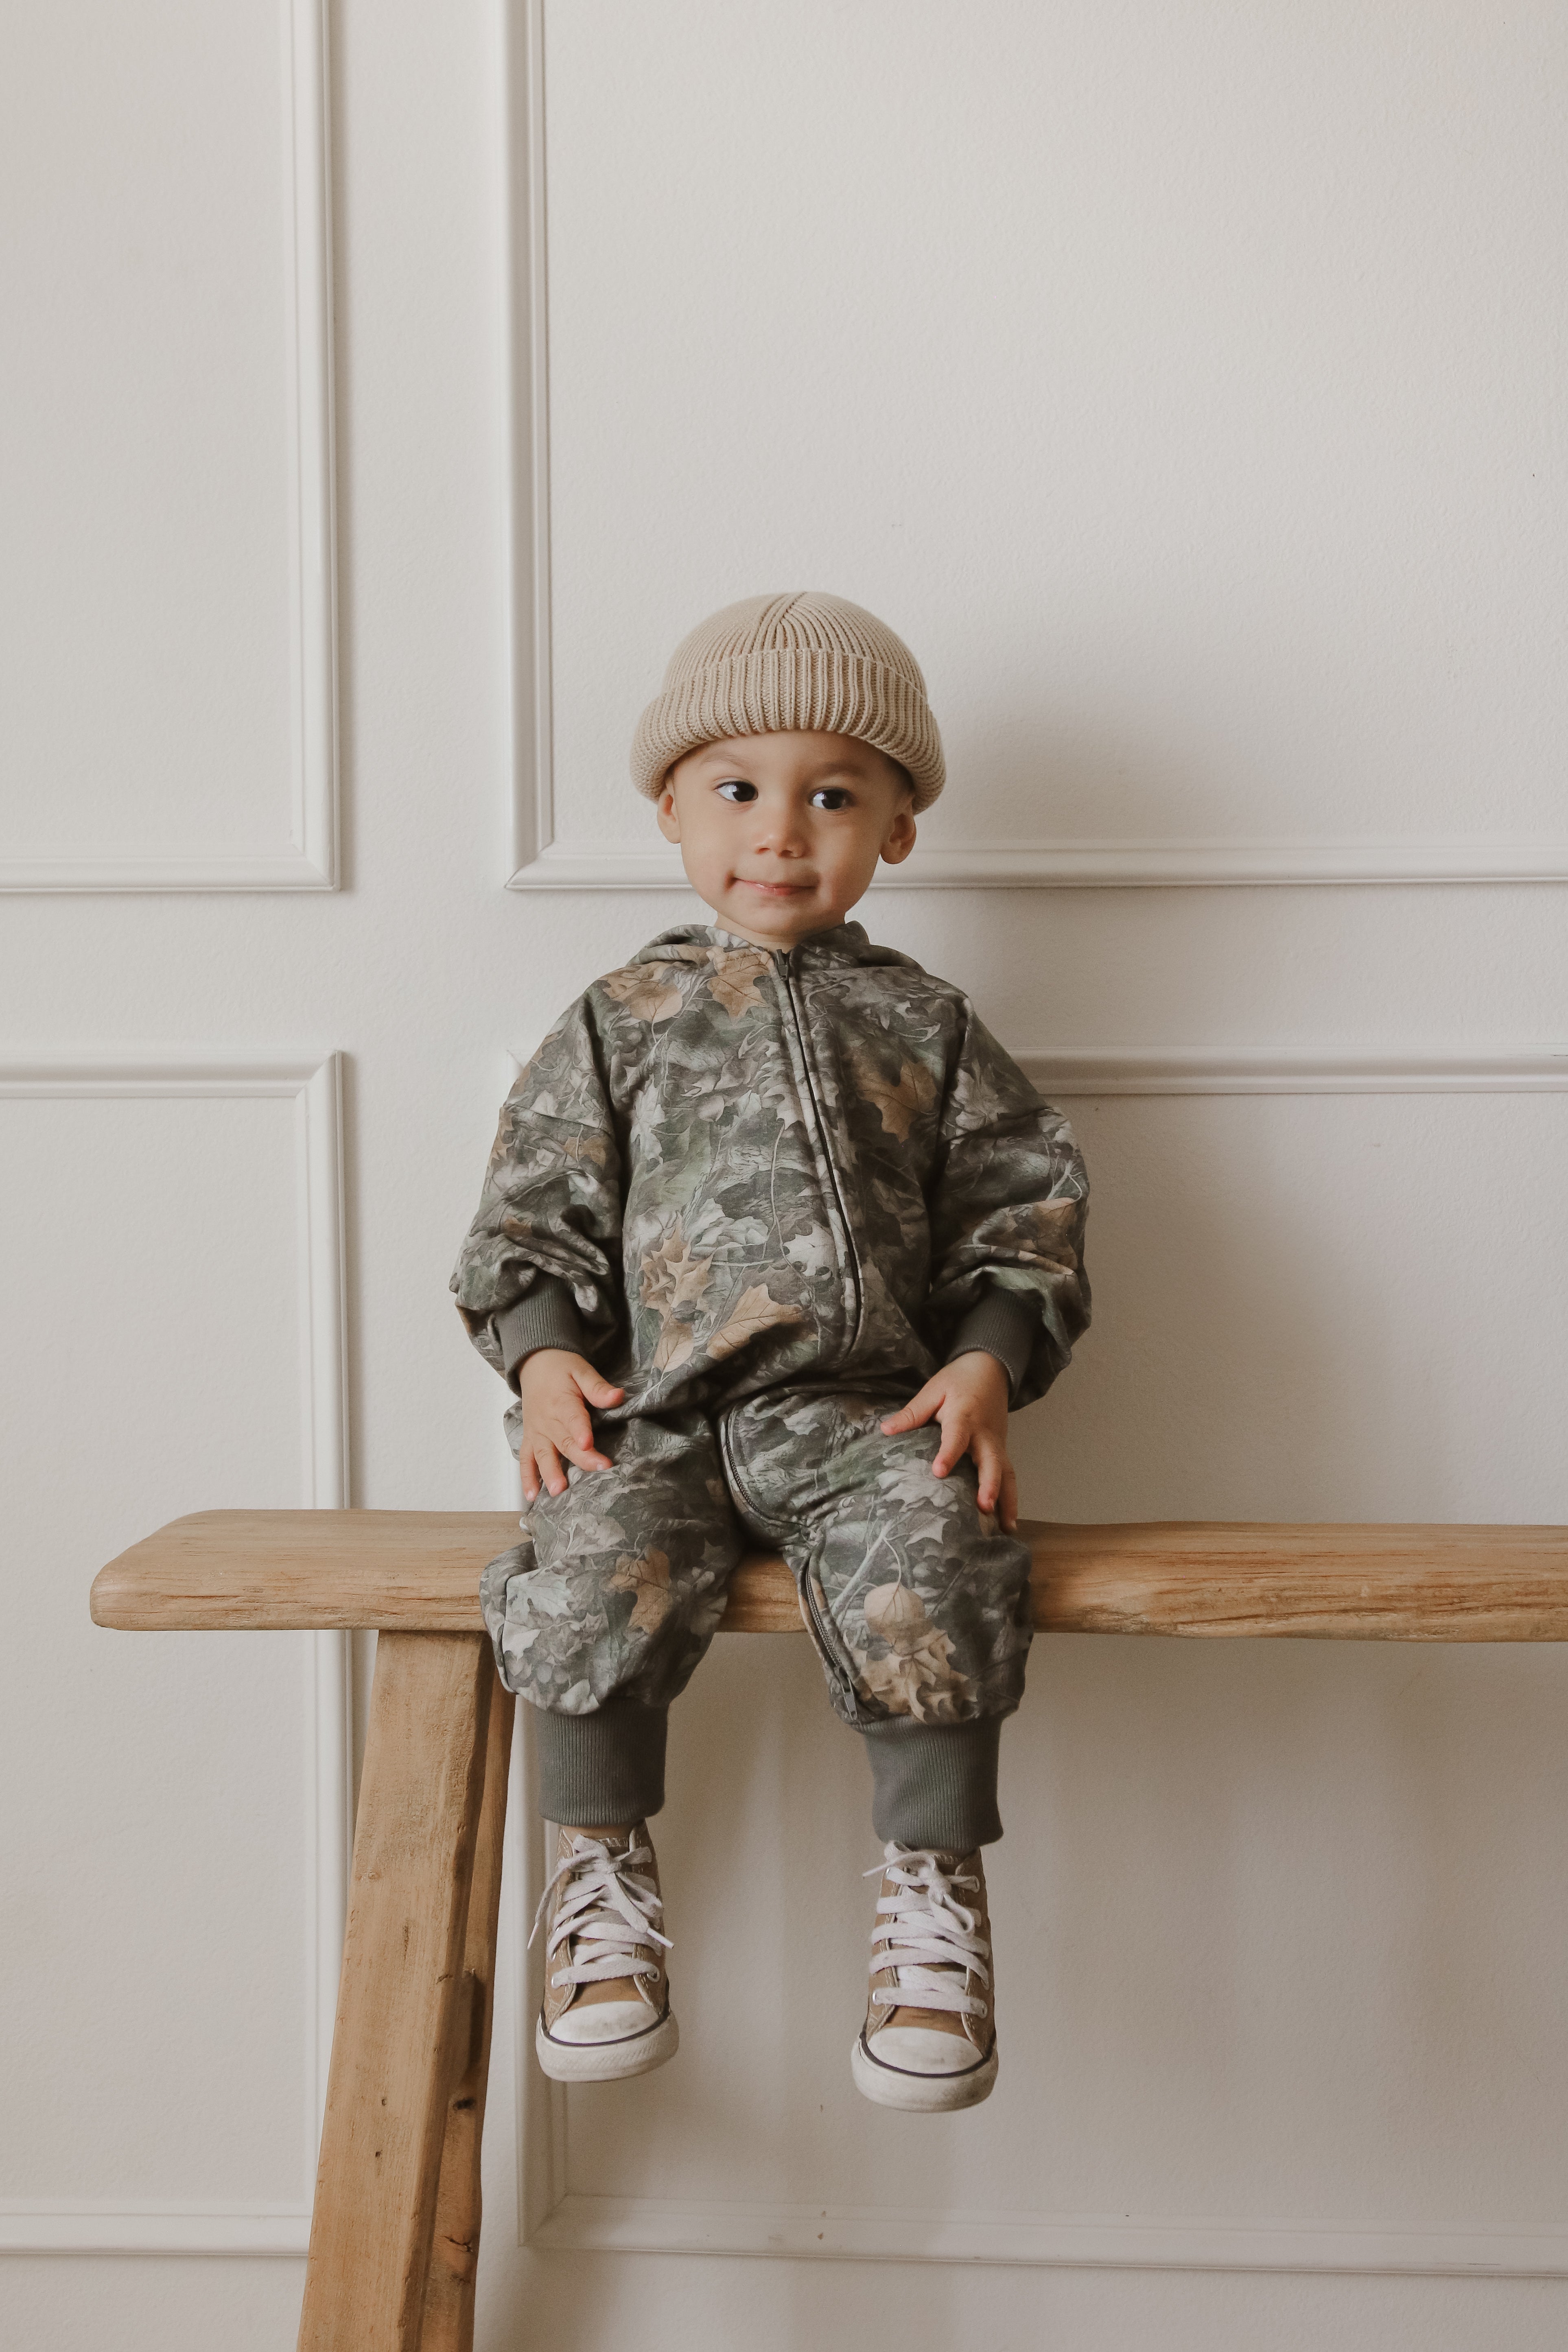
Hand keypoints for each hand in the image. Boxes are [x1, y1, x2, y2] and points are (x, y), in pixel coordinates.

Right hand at [518, 1349, 623, 1502]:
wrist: (534, 1364)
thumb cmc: (561, 1369)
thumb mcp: (581, 1370)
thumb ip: (597, 1387)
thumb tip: (618, 1396)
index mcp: (561, 1401)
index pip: (572, 1418)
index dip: (580, 1431)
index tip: (589, 1444)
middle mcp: (546, 1420)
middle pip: (564, 1442)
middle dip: (580, 1458)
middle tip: (597, 1470)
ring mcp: (536, 1432)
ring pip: (543, 1454)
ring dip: (549, 1473)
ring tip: (557, 1490)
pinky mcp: (530, 1439)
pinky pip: (525, 1460)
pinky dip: (526, 1478)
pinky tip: (532, 1496)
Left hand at [880, 1352, 1017, 1531]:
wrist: (990, 1369)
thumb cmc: (958, 1381)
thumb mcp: (933, 1390)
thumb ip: (913, 1412)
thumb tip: (885, 1430)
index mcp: (964, 1415)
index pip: (957, 1436)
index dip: (949, 1453)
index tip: (939, 1472)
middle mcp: (985, 1433)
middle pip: (992, 1460)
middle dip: (989, 1484)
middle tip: (983, 1506)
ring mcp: (997, 1443)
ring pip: (1006, 1472)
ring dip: (1007, 1500)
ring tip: (1006, 1528)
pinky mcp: (1002, 1450)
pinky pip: (1009, 1475)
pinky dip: (1010, 1499)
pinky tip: (1008, 1524)